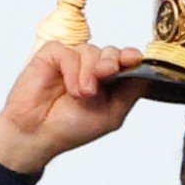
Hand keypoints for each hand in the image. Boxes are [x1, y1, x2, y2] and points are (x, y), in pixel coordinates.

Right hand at [0, 43, 145, 173]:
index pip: (125, 60)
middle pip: (111, 51)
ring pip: (90, 50)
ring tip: (81, 94)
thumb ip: (132, 91)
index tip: (133, 59)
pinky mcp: (51, 57)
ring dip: (89, 72)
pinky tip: (69, 87)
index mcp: (107, 82)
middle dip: (112, 62)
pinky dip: (71, 69)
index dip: (130, 57)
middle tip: (105, 76)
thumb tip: (147, 71)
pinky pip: (68, 51)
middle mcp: (90, 69)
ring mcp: (70, 62)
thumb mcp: (112, 114)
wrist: (37, 134)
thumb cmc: (69, 129)